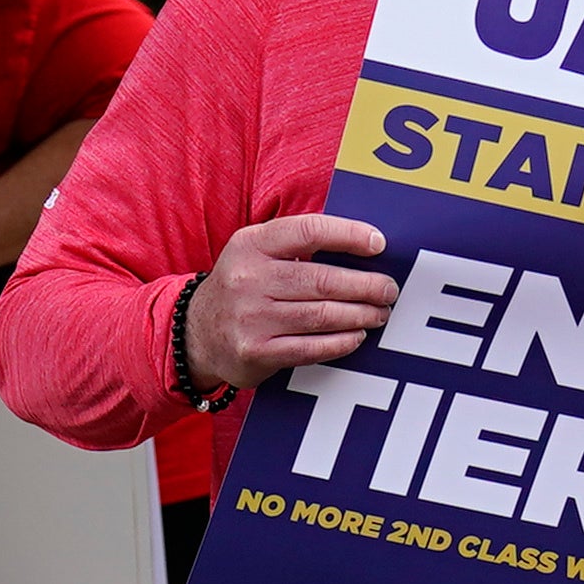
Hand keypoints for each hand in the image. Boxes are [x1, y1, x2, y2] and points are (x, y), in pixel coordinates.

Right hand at [186, 213, 391, 387]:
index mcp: (251, 244)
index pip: (308, 231)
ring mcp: (250, 318)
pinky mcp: (255, 352)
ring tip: (379, 313)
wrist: (195, 334)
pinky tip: (356, 337)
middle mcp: (248, 279)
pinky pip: (310, 348)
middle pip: (322, 279)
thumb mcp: (255, 252)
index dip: (349, 235)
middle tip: (388, 289)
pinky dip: (340, 342)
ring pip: (321, 315)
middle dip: (365, 285)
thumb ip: (297, 244)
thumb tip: (363, 244)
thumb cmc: (243, 287)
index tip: (379, 244)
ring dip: (360, 315)